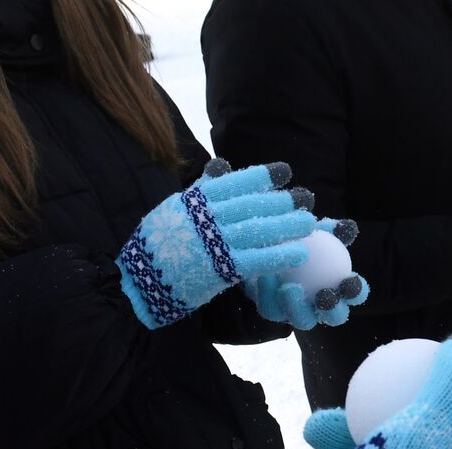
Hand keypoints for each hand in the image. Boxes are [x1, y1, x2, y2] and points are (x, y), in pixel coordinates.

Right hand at [118, 158, 315, 328]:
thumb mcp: (177, 208)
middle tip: (305, 198)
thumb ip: (203, 189)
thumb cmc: (161, 242)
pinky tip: (300, 253)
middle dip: (280, 201)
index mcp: (195, 201)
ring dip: (287, 226)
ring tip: (310, 222)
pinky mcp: (221, 269)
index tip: (284, 172)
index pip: (232, 183)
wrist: (142, 279)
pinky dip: (279, 255)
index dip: (260, 177)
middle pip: (250, 205)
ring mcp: (214, 243)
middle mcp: (206, 218)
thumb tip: (223, 165)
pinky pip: (256, 260)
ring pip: (257, 230)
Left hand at [245, 218, 369, 328]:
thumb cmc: (297, 239)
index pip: (354, 294)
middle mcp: (321, 307)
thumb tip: (348, 226)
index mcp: (339, 289)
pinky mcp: (273, 312)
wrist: (264, 245)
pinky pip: (272, 309)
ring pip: (304, 321)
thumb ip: (330, 231)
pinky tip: (267, 276)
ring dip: (300, 308)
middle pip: (335, 317)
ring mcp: (297, 313)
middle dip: (334, 310)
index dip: (356, 291)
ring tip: (291, 288)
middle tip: (325, 294)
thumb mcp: (313, 232)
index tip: (349, 279)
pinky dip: (269, 294)